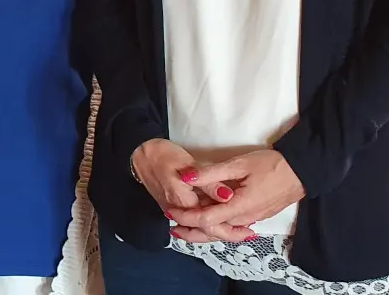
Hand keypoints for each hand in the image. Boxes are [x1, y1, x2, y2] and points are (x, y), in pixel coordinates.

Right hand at [132, 140, 255, 243]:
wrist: (139, 154)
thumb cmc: (163, 156)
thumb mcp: (188, 165)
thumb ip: (209, 183)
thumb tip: (228, 196)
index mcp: (184, 203)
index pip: (211, 223)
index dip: (230, 227)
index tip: (249, 227)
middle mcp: (179, 212)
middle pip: (206, 231)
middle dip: (228, 234)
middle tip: (248, 234)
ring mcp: (175, 211)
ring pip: (200, 228)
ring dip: (219, 231)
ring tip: (239, 231)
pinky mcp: (174, 206)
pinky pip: (193, 222)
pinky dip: (208, 224)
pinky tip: (220, 221)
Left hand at [168, 149, 303, 242]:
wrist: (303, 171)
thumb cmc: (272, 165)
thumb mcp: (239, 164)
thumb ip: (211, 173)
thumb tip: (186, 177)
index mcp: (239, 207)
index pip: (206, 219)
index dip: (186, 217)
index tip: (170, 211)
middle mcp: (245, 218)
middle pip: (213, 230)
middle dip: (190, 228)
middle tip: (172, 221)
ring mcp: (253, 219)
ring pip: (223, 229)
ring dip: (203, 226)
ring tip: (184, 221)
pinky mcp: (257, 215)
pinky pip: (233, 225)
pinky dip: (217, 223)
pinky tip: (208, 216)